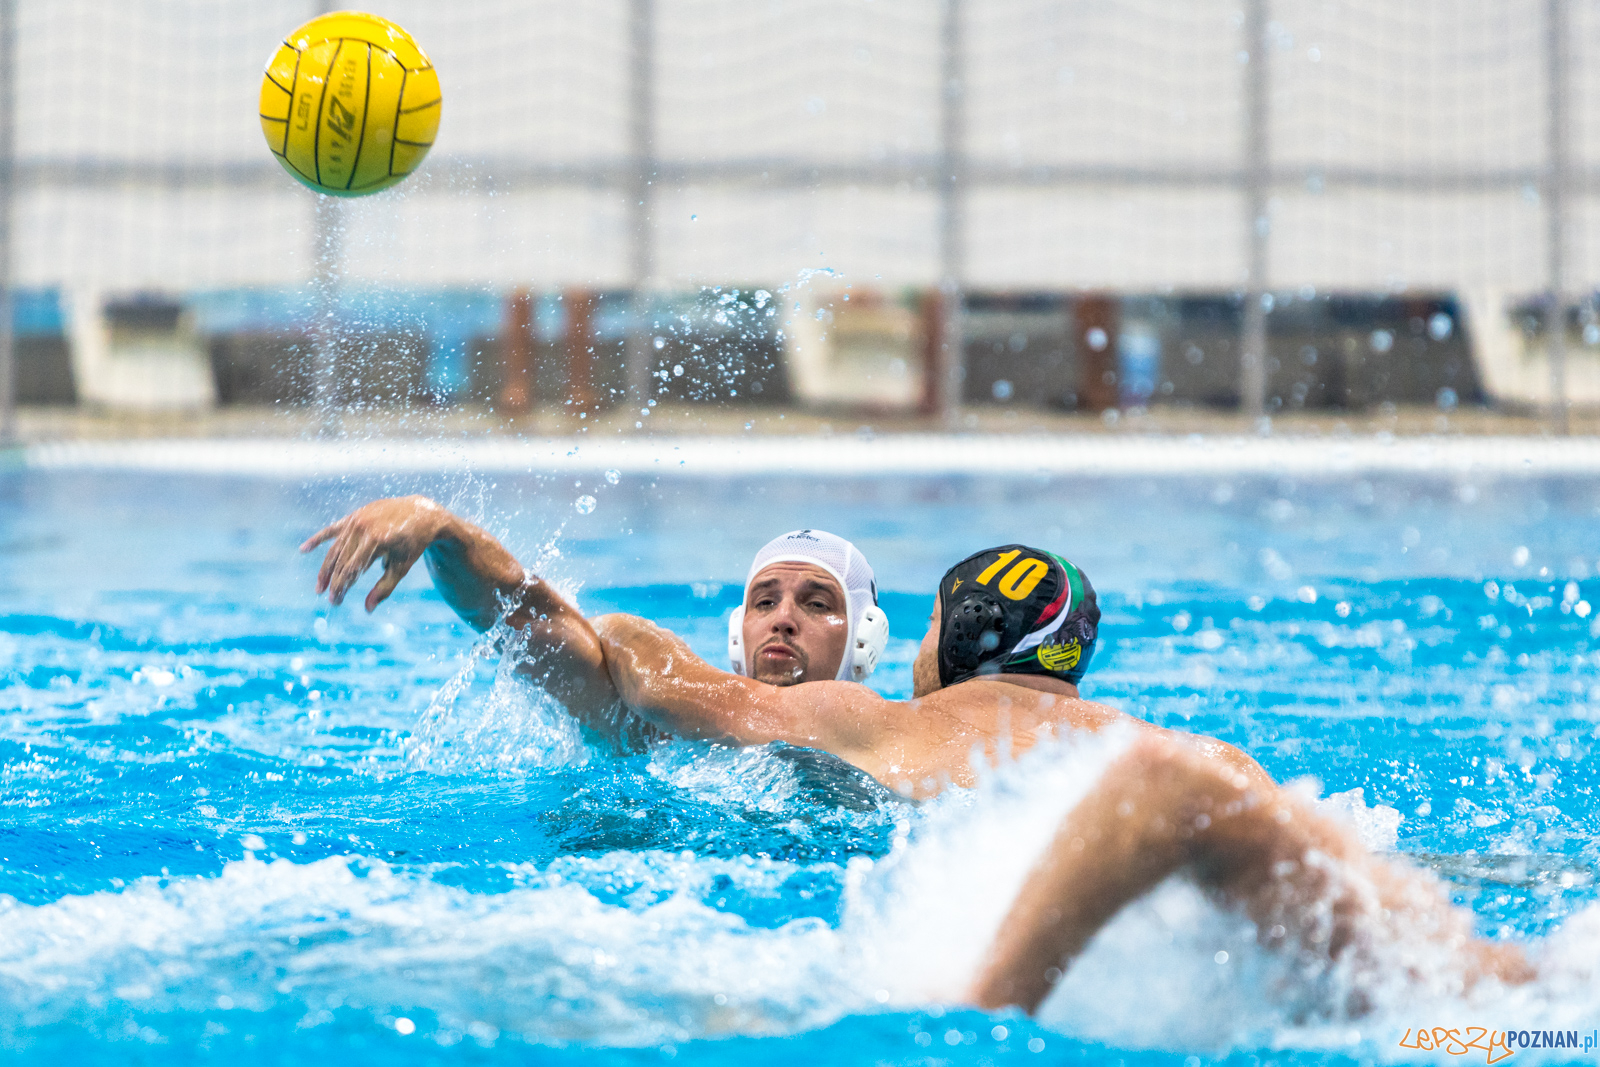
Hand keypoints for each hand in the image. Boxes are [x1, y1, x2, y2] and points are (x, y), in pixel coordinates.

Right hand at [300, 496, 452, 611]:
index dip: (341, 587)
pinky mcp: (355, 515)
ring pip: (335, 548)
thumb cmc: (413, 545)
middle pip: (341, 560)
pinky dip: (318, 539)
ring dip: (326, 567)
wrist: (421, 513)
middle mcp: (364, 528)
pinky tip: (304, 549)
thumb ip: (384, 588)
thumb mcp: (402, 568)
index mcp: (377, 541)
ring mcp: (357, 519)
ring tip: (320, 586)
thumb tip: (367, 610)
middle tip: (329, 598)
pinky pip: (333, 529)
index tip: (335, 602)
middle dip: (333, 581)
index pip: (351, 570)